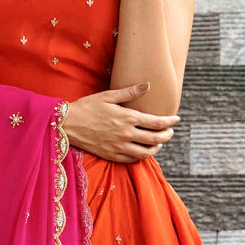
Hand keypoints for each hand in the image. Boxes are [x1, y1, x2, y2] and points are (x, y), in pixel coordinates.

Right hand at [62, 83, 179, 162]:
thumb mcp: (108, 96)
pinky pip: (132, 160)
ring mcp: (119, 147)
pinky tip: (142, 151)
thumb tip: (148, 85)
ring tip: (158, 143)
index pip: (157, 122)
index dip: (170, 122)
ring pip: (146, 153)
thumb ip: (130, 92)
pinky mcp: (111, 156)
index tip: (176, 119)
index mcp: (127, 118)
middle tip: (170, 132)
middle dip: (167, 135)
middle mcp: (126, 134)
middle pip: (155, 139)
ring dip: (156, 148)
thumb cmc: (87, 106)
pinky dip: (141, 156)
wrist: (67, 124)